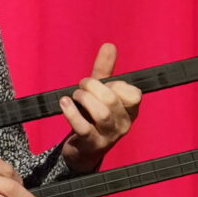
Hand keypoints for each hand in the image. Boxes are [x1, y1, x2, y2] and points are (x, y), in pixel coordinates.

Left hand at [59, 43, 143, 174]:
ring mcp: (109, 136)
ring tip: (74, 96)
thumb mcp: (100, 93)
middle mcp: (124, 124)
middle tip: (81, 87)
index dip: (116, 85)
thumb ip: (105, 70)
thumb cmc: (93, 117)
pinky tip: (64, 103)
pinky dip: (71, 112)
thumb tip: (109, 45)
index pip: (133, 94)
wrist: (83, 151)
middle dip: (92, 87)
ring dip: (83, 98)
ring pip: (101, 113)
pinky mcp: (92, 144)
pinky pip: (83, 126)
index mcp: (130, 111)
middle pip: (112, 99)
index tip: (103, 85)